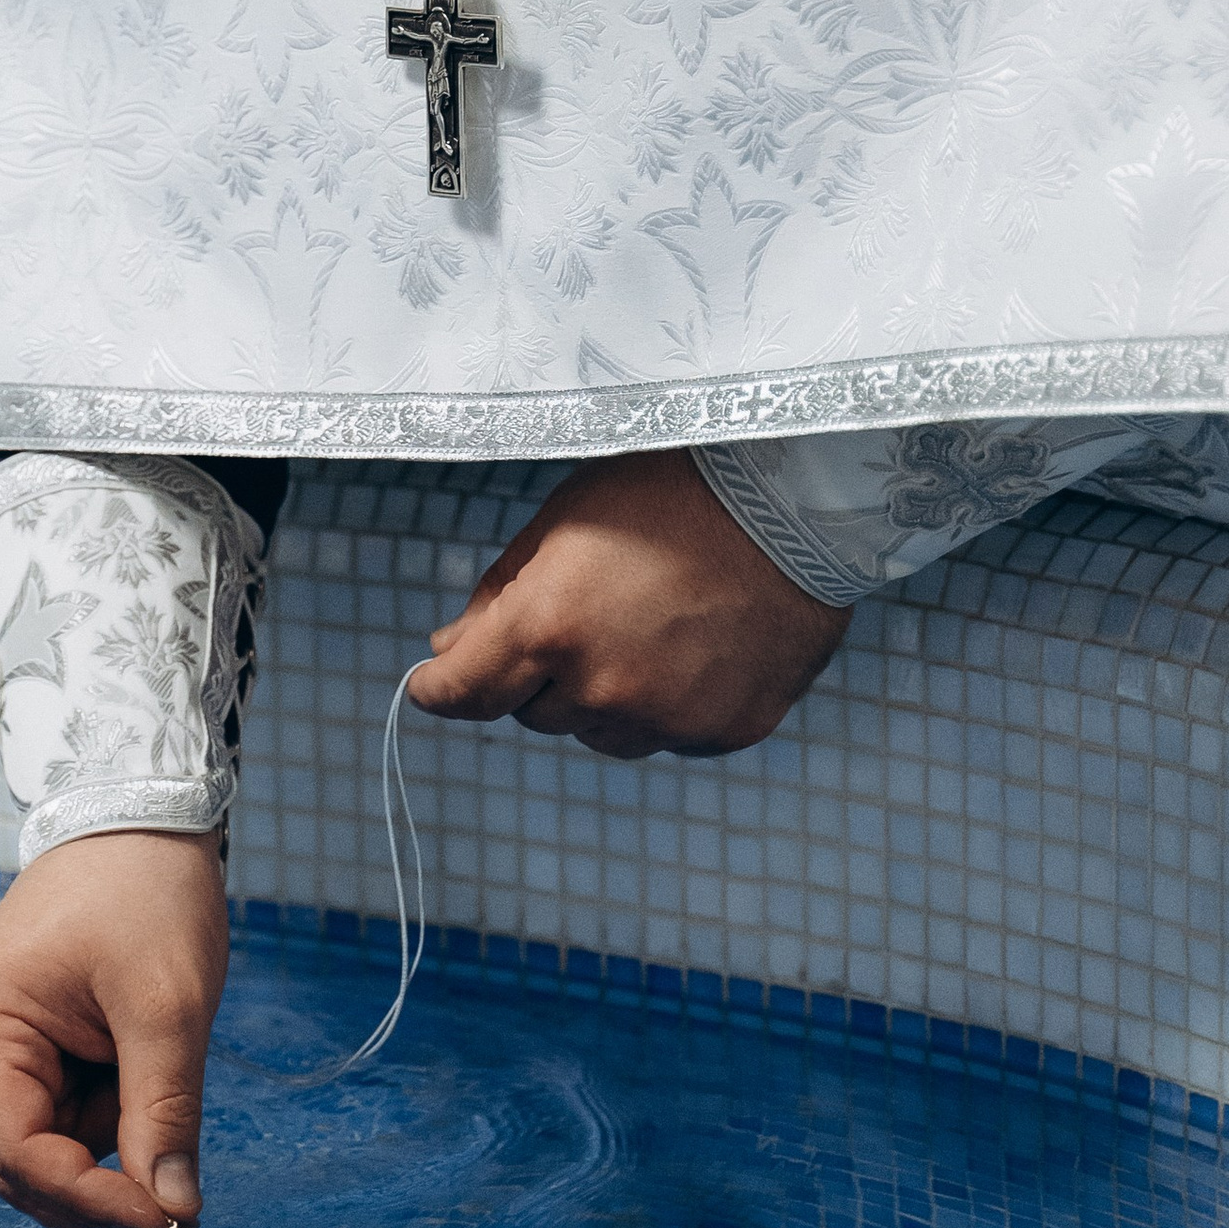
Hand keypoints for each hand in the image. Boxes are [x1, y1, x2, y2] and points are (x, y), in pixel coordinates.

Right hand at [0, 828, 227, 1227]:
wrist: (135, 819)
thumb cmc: (146, 894)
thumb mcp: (169, 1007)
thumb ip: (164, 1114)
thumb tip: (174, 1212)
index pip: (19, 1154)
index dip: (91, 1202)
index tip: (166, 1223)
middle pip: (16, 1167)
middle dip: (95, 1189)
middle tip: (177, 1204)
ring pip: (34, 1152)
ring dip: (98, 1149)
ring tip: (150, 1075)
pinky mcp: (3, 1047)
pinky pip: (47, 1120)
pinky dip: (97, 1120)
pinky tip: (130, 1069)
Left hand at [407, 448, 845, 755]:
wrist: (794, 500)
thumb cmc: (670, 491)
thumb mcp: (564, 521)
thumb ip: (500, 594)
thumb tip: (450, 647)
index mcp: (549, 627)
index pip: (465, 692)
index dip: (441, 687)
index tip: (434, 683)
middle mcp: (603, 688)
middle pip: (535, 714)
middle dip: (542, 674)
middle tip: (587, 612)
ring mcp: (668, 717)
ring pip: (603, 733)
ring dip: (604, 696)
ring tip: (649, 623)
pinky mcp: (724, 732)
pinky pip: (669, 736)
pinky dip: (668, 704)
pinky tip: (695, 646)